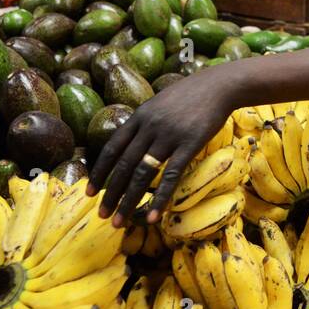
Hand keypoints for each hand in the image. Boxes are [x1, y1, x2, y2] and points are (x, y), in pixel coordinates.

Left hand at [87, 73, 233, 225]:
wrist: (219, 85)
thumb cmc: (190, 95)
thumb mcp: (159, 103)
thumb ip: (144, 122)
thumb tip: (131, 143)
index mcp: (139, 116)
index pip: (112, 148)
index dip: (99, 172)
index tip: (89, 191)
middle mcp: (149, 126)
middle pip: (124, 165)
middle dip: (110, 193)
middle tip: (101, 215)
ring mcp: (169, 136)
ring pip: (142, 174)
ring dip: (128, 201)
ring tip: (118, 222)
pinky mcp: (189, 145)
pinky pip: (171, 175)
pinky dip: (160, 198)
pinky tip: (153, 216)